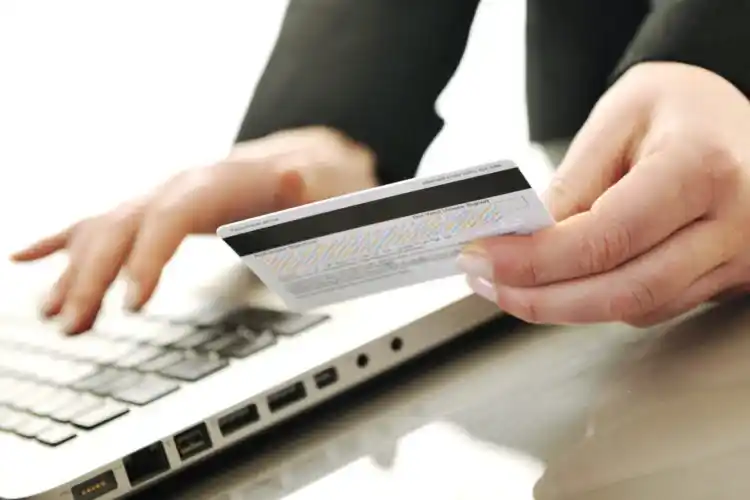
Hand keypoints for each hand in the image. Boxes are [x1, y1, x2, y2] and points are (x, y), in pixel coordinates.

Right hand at [10, 127, 375, 333]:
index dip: (148, 259)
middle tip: (75, 325)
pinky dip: (60, 241)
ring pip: (103, 231)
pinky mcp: (153, 212)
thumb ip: (308, 187)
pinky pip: (98, 224)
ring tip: (53, 316)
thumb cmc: (311, 183)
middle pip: (124, 228)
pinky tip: (25, 258)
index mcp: (215, 184)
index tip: (132, 303)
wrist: (301, 161)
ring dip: (73, 273)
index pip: (170, 219)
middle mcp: (177, 187)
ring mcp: (160, 199)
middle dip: (95, 277)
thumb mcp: (322, 184)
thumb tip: (295, 175)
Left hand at [457, 62, 749, 325]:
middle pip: (625, 292)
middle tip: (488, 284)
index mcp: (700, 168)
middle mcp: (732, 222)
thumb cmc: (683, 105)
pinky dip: (601, 301)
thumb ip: (574, 181)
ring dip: (566, 306)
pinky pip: (657, 306)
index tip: (484, 258)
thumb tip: (526, 240)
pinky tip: (564, 285)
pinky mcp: (730, 276)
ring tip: (513, 285)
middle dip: (543, 300)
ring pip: (639, 309)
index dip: (536, 260)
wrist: (738, 119)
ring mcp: (738, 256)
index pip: (607, 238)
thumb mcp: (620, 116)